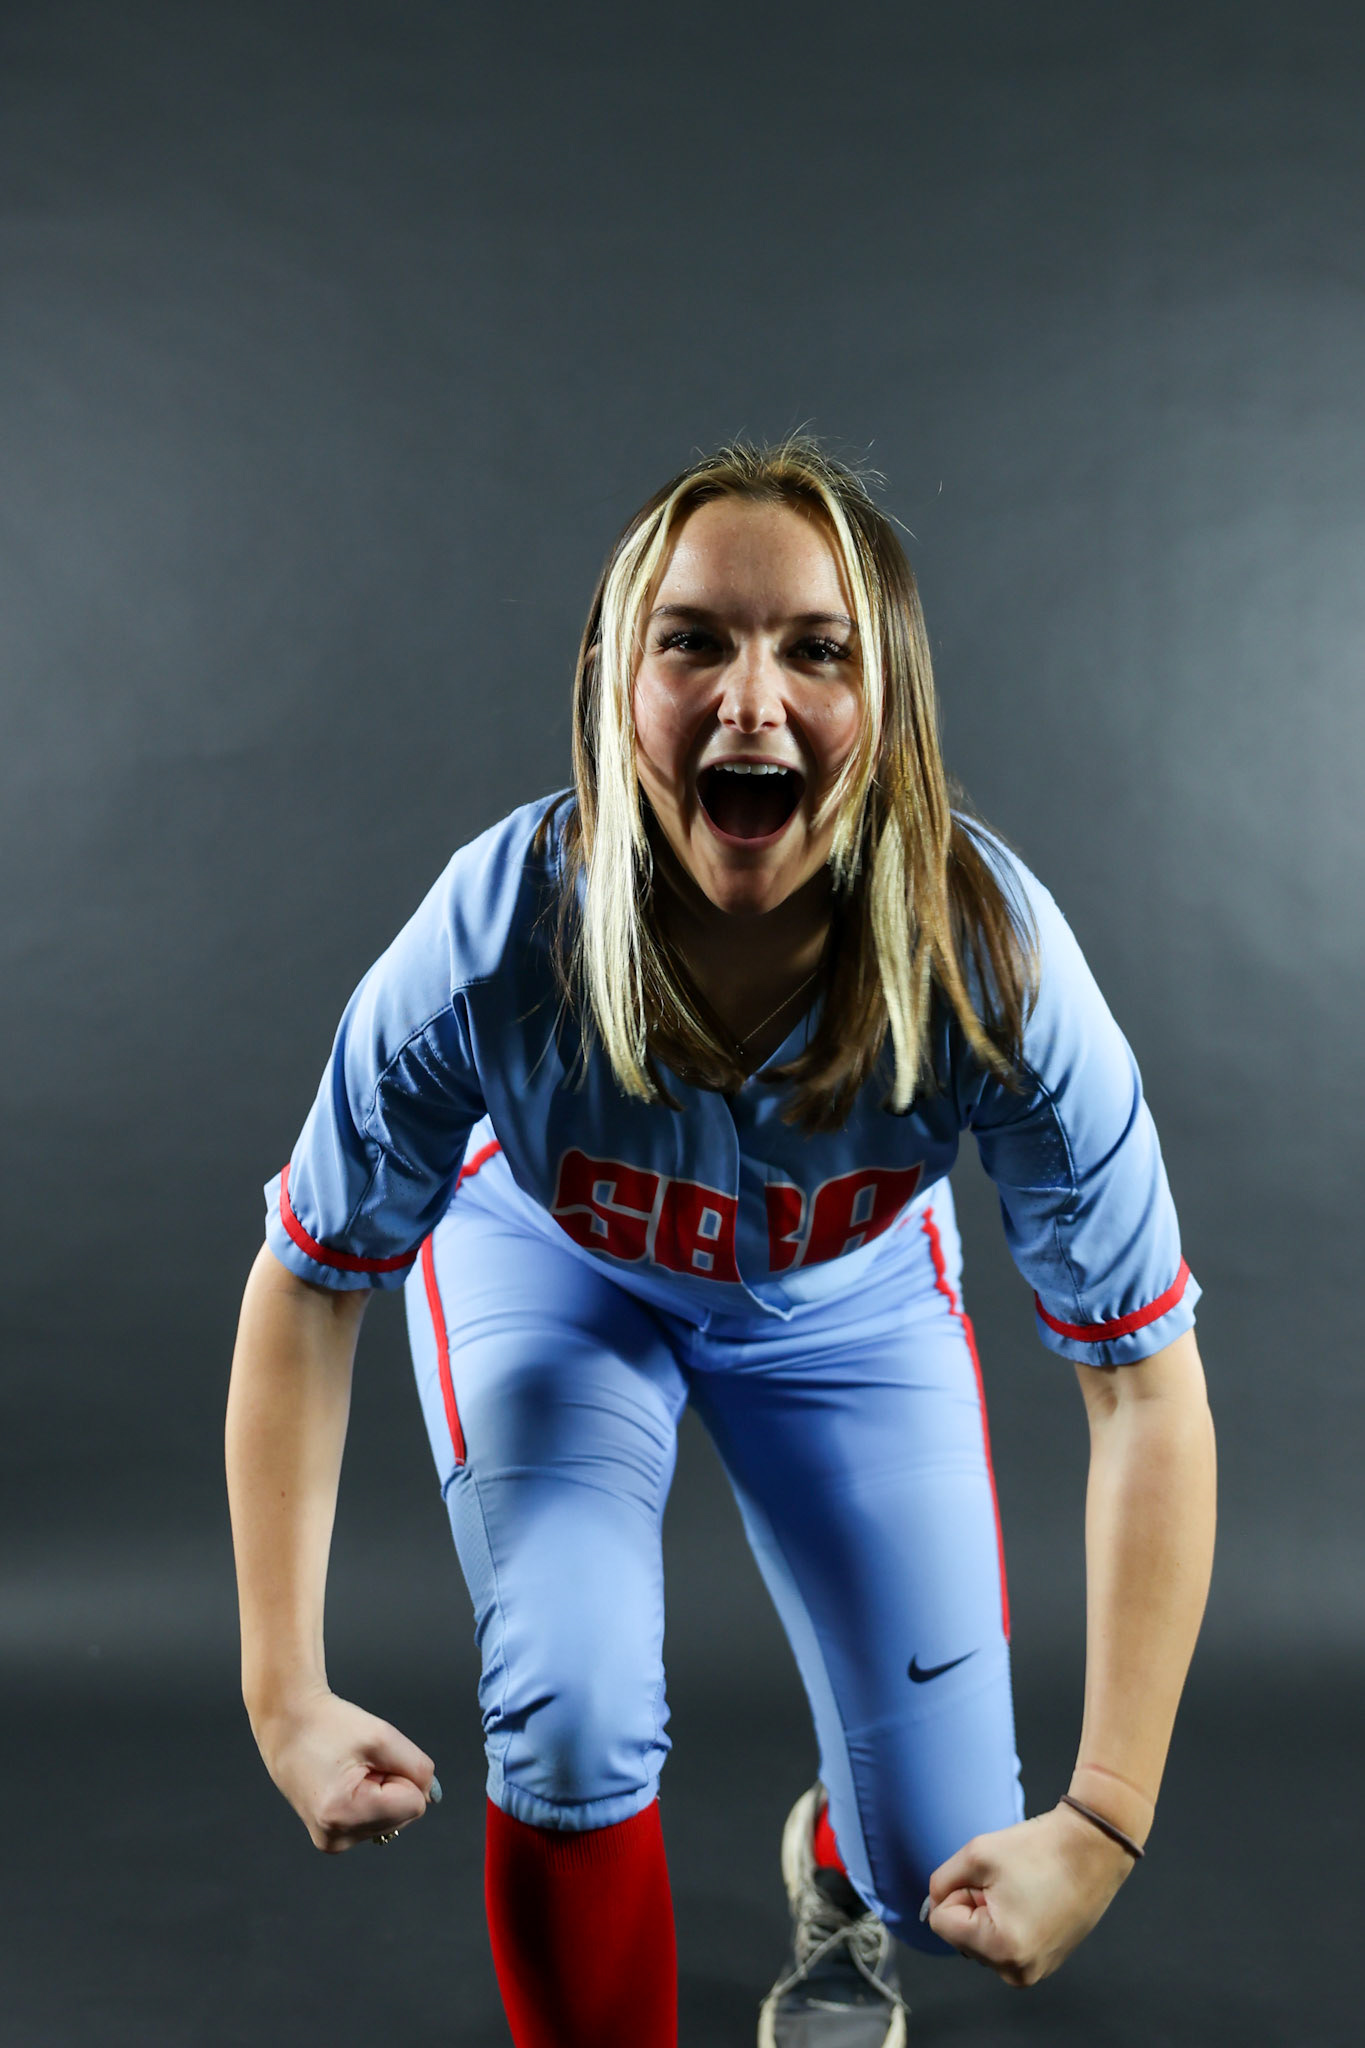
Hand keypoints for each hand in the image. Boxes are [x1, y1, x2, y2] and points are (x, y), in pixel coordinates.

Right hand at [253, 1687, 438, 1852]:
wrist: (287, 1724)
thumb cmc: (329, 1725)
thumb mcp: (382, 1736)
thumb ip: (417, 1768)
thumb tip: (431, 1796)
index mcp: (345, 1813)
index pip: (415, 1804)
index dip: (401, 1773)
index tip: (371, 1758)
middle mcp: (336, 1837)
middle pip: (404, 1815)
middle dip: (391, 1784)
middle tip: (359, 1763)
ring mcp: (332, 1841)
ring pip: (392, 1819)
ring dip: (380, 1791)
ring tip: (348, 1770)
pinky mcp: (331, 1838)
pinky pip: (375, 1821)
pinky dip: (370, 1799)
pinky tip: (344, 1783)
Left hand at [922, 1803, 1135, 1985]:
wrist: (1093, 1847)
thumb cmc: (1039, 1848)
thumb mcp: (975, 1854)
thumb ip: (940, 1883)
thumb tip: (932, 1906)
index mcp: (1002, 1949)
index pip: (941, 1923)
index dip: (956, 1892)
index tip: (986, 1878)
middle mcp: (1019, 1971)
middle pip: (962, 1936)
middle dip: (974, 1904)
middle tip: (1006, 1882)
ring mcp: (1035, 1971)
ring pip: (982, 1940)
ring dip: (990, 1912)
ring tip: (1021, 1890)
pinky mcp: (1045, 1963)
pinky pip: (1005, 1943)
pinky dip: (1008, 1920)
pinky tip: (1032, 1899)